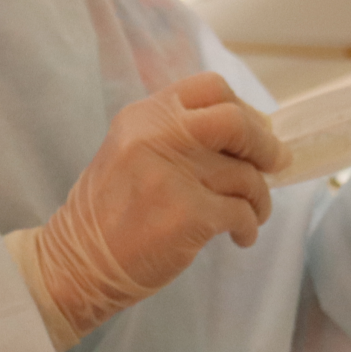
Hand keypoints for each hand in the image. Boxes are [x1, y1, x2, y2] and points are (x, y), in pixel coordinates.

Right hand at [21, 72, 284, 339]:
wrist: (76, 264)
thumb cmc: (109, 212)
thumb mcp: (131, 153)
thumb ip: (177, 137)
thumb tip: (250, 133)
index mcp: (144, 116)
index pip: (211, 88)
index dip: (243, 109)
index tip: (253, 132)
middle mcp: (156, 136)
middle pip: (236, 122)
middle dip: (264, 145)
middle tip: (274, 165)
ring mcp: (173, 176)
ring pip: (246, 175)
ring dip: (259, 198)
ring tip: (251, 215)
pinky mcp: (188, 216)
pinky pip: (242, 212)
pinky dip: (250, 226)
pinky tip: (240, 236)